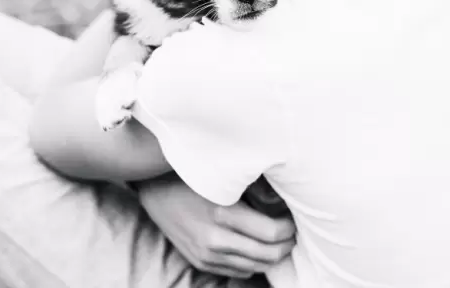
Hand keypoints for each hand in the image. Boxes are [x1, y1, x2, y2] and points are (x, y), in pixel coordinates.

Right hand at [137, 173, 295, 278]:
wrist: (155, 191)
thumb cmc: (192, 177)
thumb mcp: (222, 178)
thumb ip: (251, 188)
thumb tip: (283, 198)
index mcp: (223, 213)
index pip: (271, 233)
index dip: (289, 228)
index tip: (294, 219)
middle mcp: (215, 239)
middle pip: (267, 254)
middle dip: (286, 245)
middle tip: (294, 232)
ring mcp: (207, 255)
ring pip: (255, 266)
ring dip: (273, 256)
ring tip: (280, 241)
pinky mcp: (201, 262)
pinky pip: (239, 271)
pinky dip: (253, 262)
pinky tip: (258, 248)